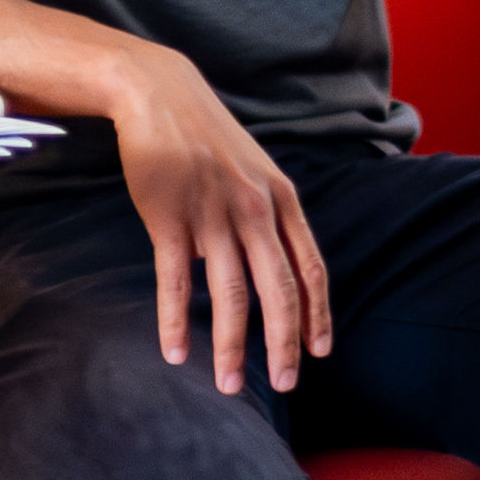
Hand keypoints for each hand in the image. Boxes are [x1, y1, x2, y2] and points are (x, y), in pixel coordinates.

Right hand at [111, 49, 327, 392]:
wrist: (161, 94)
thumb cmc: (209, 139)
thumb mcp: (255, 173)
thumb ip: (267, 221)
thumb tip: (266, 273)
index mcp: (282, 200)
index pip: (310, 269)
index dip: (317, 314)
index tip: (319, 352)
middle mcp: (254, 210)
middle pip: (278, 290)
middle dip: (283, 344)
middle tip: (283, 384)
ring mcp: (212, 215)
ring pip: (230, 296)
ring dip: (230, 347)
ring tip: (227, 384)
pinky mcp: (168, 219)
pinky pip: (176, 282)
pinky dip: (175, 322)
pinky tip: (176, 353)